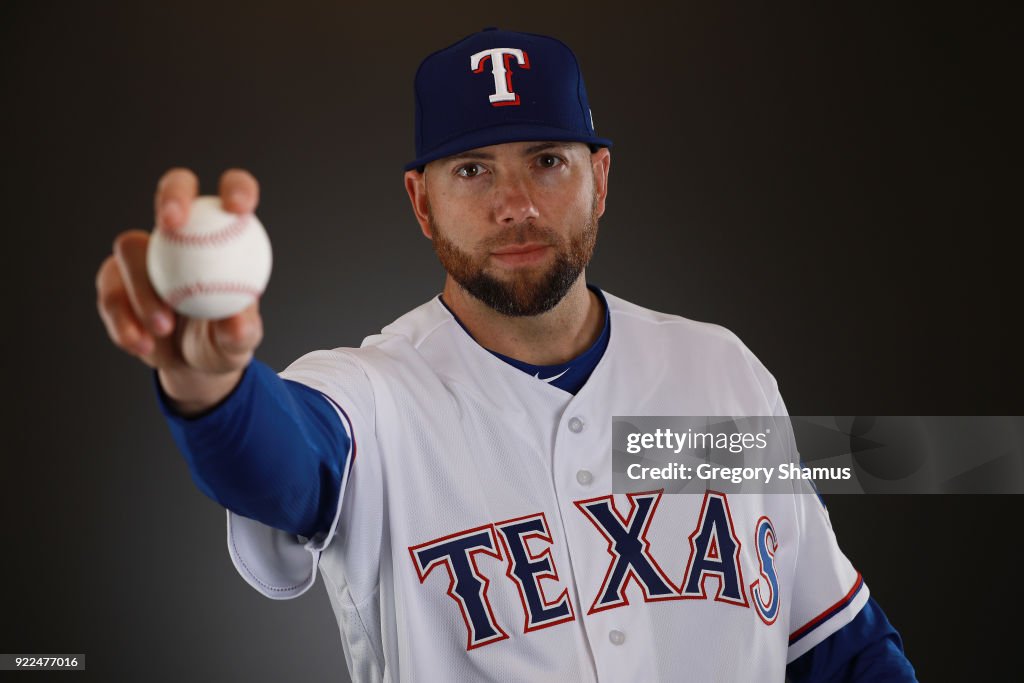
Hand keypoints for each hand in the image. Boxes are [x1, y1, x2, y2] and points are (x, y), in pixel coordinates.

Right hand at [96, 168, 263, 413]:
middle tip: (172, 223)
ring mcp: (144, 252)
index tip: (238, 208)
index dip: (237, 188)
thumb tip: (235, 322)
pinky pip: (111, 292)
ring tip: (163, 328)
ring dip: (143, 290)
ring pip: (130, 249)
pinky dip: (124, 320)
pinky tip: (140, 344)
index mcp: (225, 233)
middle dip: (172, 194)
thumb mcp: (238, 343)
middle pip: (175, 189)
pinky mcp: (113, 279)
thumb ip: (239, 331)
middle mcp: (184, 231)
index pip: (236, 193)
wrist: (189, 367)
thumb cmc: (222, 343)